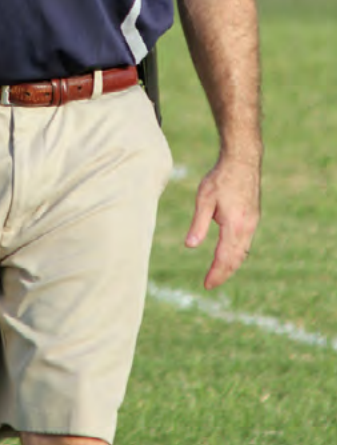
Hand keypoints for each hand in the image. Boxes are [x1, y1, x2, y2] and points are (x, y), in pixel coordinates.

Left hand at [185, 152, 260, 289]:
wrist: (243, 159)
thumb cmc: (221, 177)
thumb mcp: (204, 199)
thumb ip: (198, 224)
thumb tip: (190, 246)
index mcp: (234, 226)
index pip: (224, 258)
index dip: (216, 273)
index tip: (207, 285)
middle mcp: (247, 228)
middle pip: (236, 259)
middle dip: (223, 273)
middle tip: (210, 284)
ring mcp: (253, 222)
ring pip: (243, 252)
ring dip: (231, 265)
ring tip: (218, 273)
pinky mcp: (253, 217)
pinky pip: (246, 242)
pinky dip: (237, 253)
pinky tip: (229, 254)